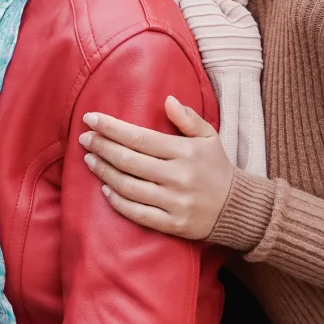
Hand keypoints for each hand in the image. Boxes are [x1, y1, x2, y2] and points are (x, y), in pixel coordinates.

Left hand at [78, 96, 232, 240]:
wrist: (238, 208)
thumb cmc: (216, 167)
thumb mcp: (209, 137)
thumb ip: (188, 118)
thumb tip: (167, 100)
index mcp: (186, 152)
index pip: (139, 138)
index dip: (111, 128)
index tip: (90, 119)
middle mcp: (179, 177)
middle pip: (128, 161)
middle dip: (101, 147)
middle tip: (84, 138)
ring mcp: (175, 202)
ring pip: (128, 187)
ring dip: (104, 172)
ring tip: (90, 160)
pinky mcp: (173, 224)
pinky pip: (137, 213)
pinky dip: (117, 201)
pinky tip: (105, 189)